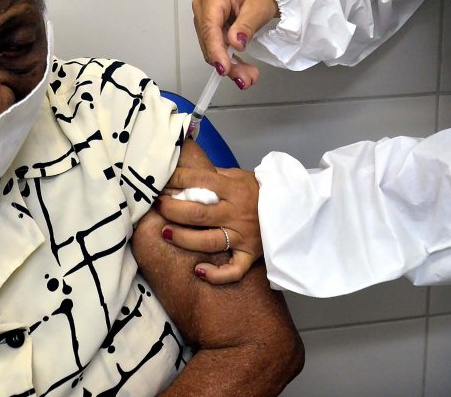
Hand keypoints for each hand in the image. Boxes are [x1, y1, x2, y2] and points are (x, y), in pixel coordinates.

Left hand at [158, 166, 261, 284]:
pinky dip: (216, 275)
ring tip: (165, 232)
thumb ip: (214, 176)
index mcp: (234, 189)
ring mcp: (243, 236)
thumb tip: (184, 175)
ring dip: (183, 238)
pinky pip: (233, 270)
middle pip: (198, 213)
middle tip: (158, 206)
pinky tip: (199, 271)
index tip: (164, 181)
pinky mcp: (250, 255)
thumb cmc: (259, 191)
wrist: (291, 208)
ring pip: (208, 242)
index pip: (201, 181)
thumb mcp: (239, 175)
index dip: (178, 180)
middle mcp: (237, 213)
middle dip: (173, 209)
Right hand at [191, 0, 277, 89]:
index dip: (216, 50)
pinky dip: (231, 62)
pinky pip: (218, 50)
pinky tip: (242, 72)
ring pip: (213, 50)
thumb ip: (245, 26)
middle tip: (245, 78)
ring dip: (231, 66)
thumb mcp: (258, 9)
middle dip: (227, 63)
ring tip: (249, 77)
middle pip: (210, 42)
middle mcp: (204, 8)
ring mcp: (205, 20)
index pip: (210, 28)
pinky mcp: (211, 31)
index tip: (224, 68)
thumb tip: (235, 43)